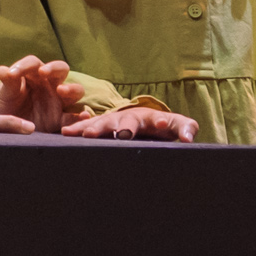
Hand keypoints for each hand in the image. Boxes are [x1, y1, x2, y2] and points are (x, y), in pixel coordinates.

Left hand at [0, 57, 87, 129]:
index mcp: (33, 74)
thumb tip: (1, 70)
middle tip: (44, 72)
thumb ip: (7, 84)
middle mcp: (48, 85)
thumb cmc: (1, 107)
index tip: (12, 73)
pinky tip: (83, 116)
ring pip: (74, 90)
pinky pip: (73, 118)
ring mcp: (56, 101)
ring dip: (71, 89)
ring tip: (62, 91)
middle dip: (55, 69)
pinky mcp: (58, 120)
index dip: (25, 65)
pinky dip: (81, 117)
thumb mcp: (2, 95)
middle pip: (61, 69)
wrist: (0, 129)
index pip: (33, 63)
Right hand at [63, 105, 196, 140]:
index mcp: (149, 117)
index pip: (155, 118)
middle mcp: (129, 117)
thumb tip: (190, 138)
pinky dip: (78, 130)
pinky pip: (87, 127)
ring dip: (95, 128)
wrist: (143, 122)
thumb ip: (186, 129)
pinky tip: (66, 133)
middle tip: (119, 132)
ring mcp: (113, 121)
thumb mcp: (176, 126)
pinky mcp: (100, 128)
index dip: (158, 121)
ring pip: (103, 122)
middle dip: (122, 126)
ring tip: (86, 135)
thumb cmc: (161, 127)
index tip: (158, 123)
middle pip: (125, 120)